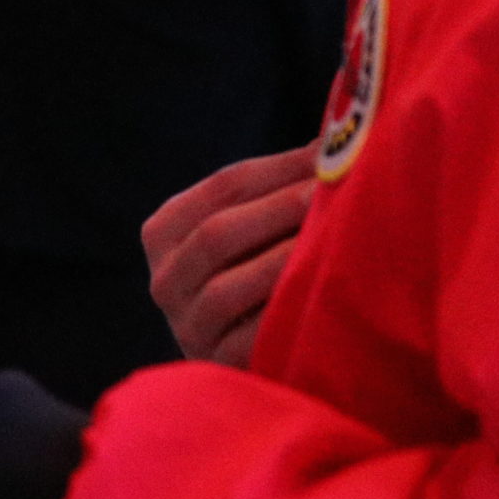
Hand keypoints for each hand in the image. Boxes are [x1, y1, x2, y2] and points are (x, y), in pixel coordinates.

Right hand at [143, 144, 316, 365]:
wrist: (250, 355)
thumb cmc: (257, 274)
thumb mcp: (254, 226)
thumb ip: (279, 185)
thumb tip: (335, 132)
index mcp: (165, 231)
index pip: (223, 187)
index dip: (278, 168)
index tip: (326, 155)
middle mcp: (163, 279)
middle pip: (216, 233)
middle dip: (278, 209)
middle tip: (330, 194)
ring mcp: (185, 326)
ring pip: (226, 288)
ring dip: (281, 260)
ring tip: (328, 240)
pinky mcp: (214, 365)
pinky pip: (247, 338)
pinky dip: (280, 313)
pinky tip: (315, 295)